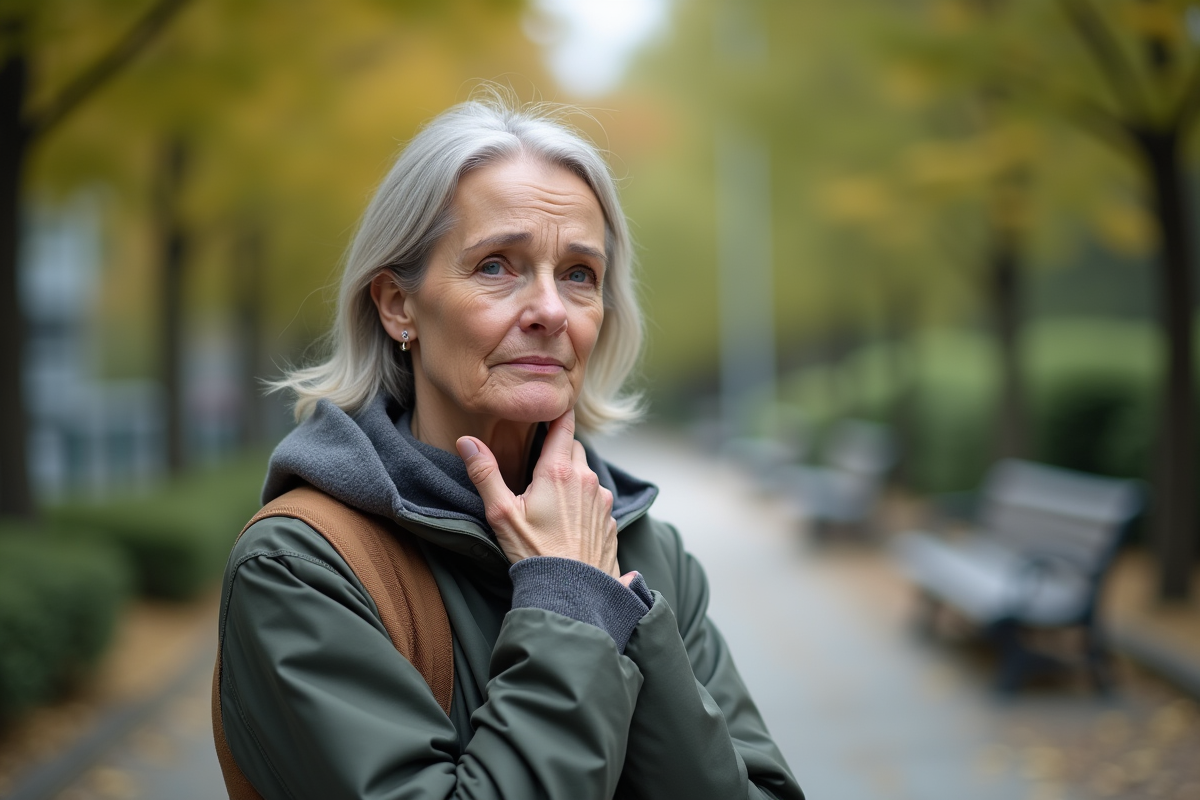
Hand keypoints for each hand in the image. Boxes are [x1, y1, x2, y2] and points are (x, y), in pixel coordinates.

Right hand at [456, 410, 619, 578]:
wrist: (572, 594)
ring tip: (551, 499)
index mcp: (559, 471)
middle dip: (559, 449)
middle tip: (538, 463)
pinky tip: (568, 522)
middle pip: (575, 448)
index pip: (564, 425)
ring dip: (573, 478)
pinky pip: (596, 500)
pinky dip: (584, 502)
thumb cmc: (533, 554)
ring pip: (587, 475)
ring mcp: (602, 500)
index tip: (549, 409)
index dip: (557, 414)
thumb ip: (485, 473)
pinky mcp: (610, 520)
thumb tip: (467, 442)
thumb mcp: (501, 513)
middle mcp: (587, 479)